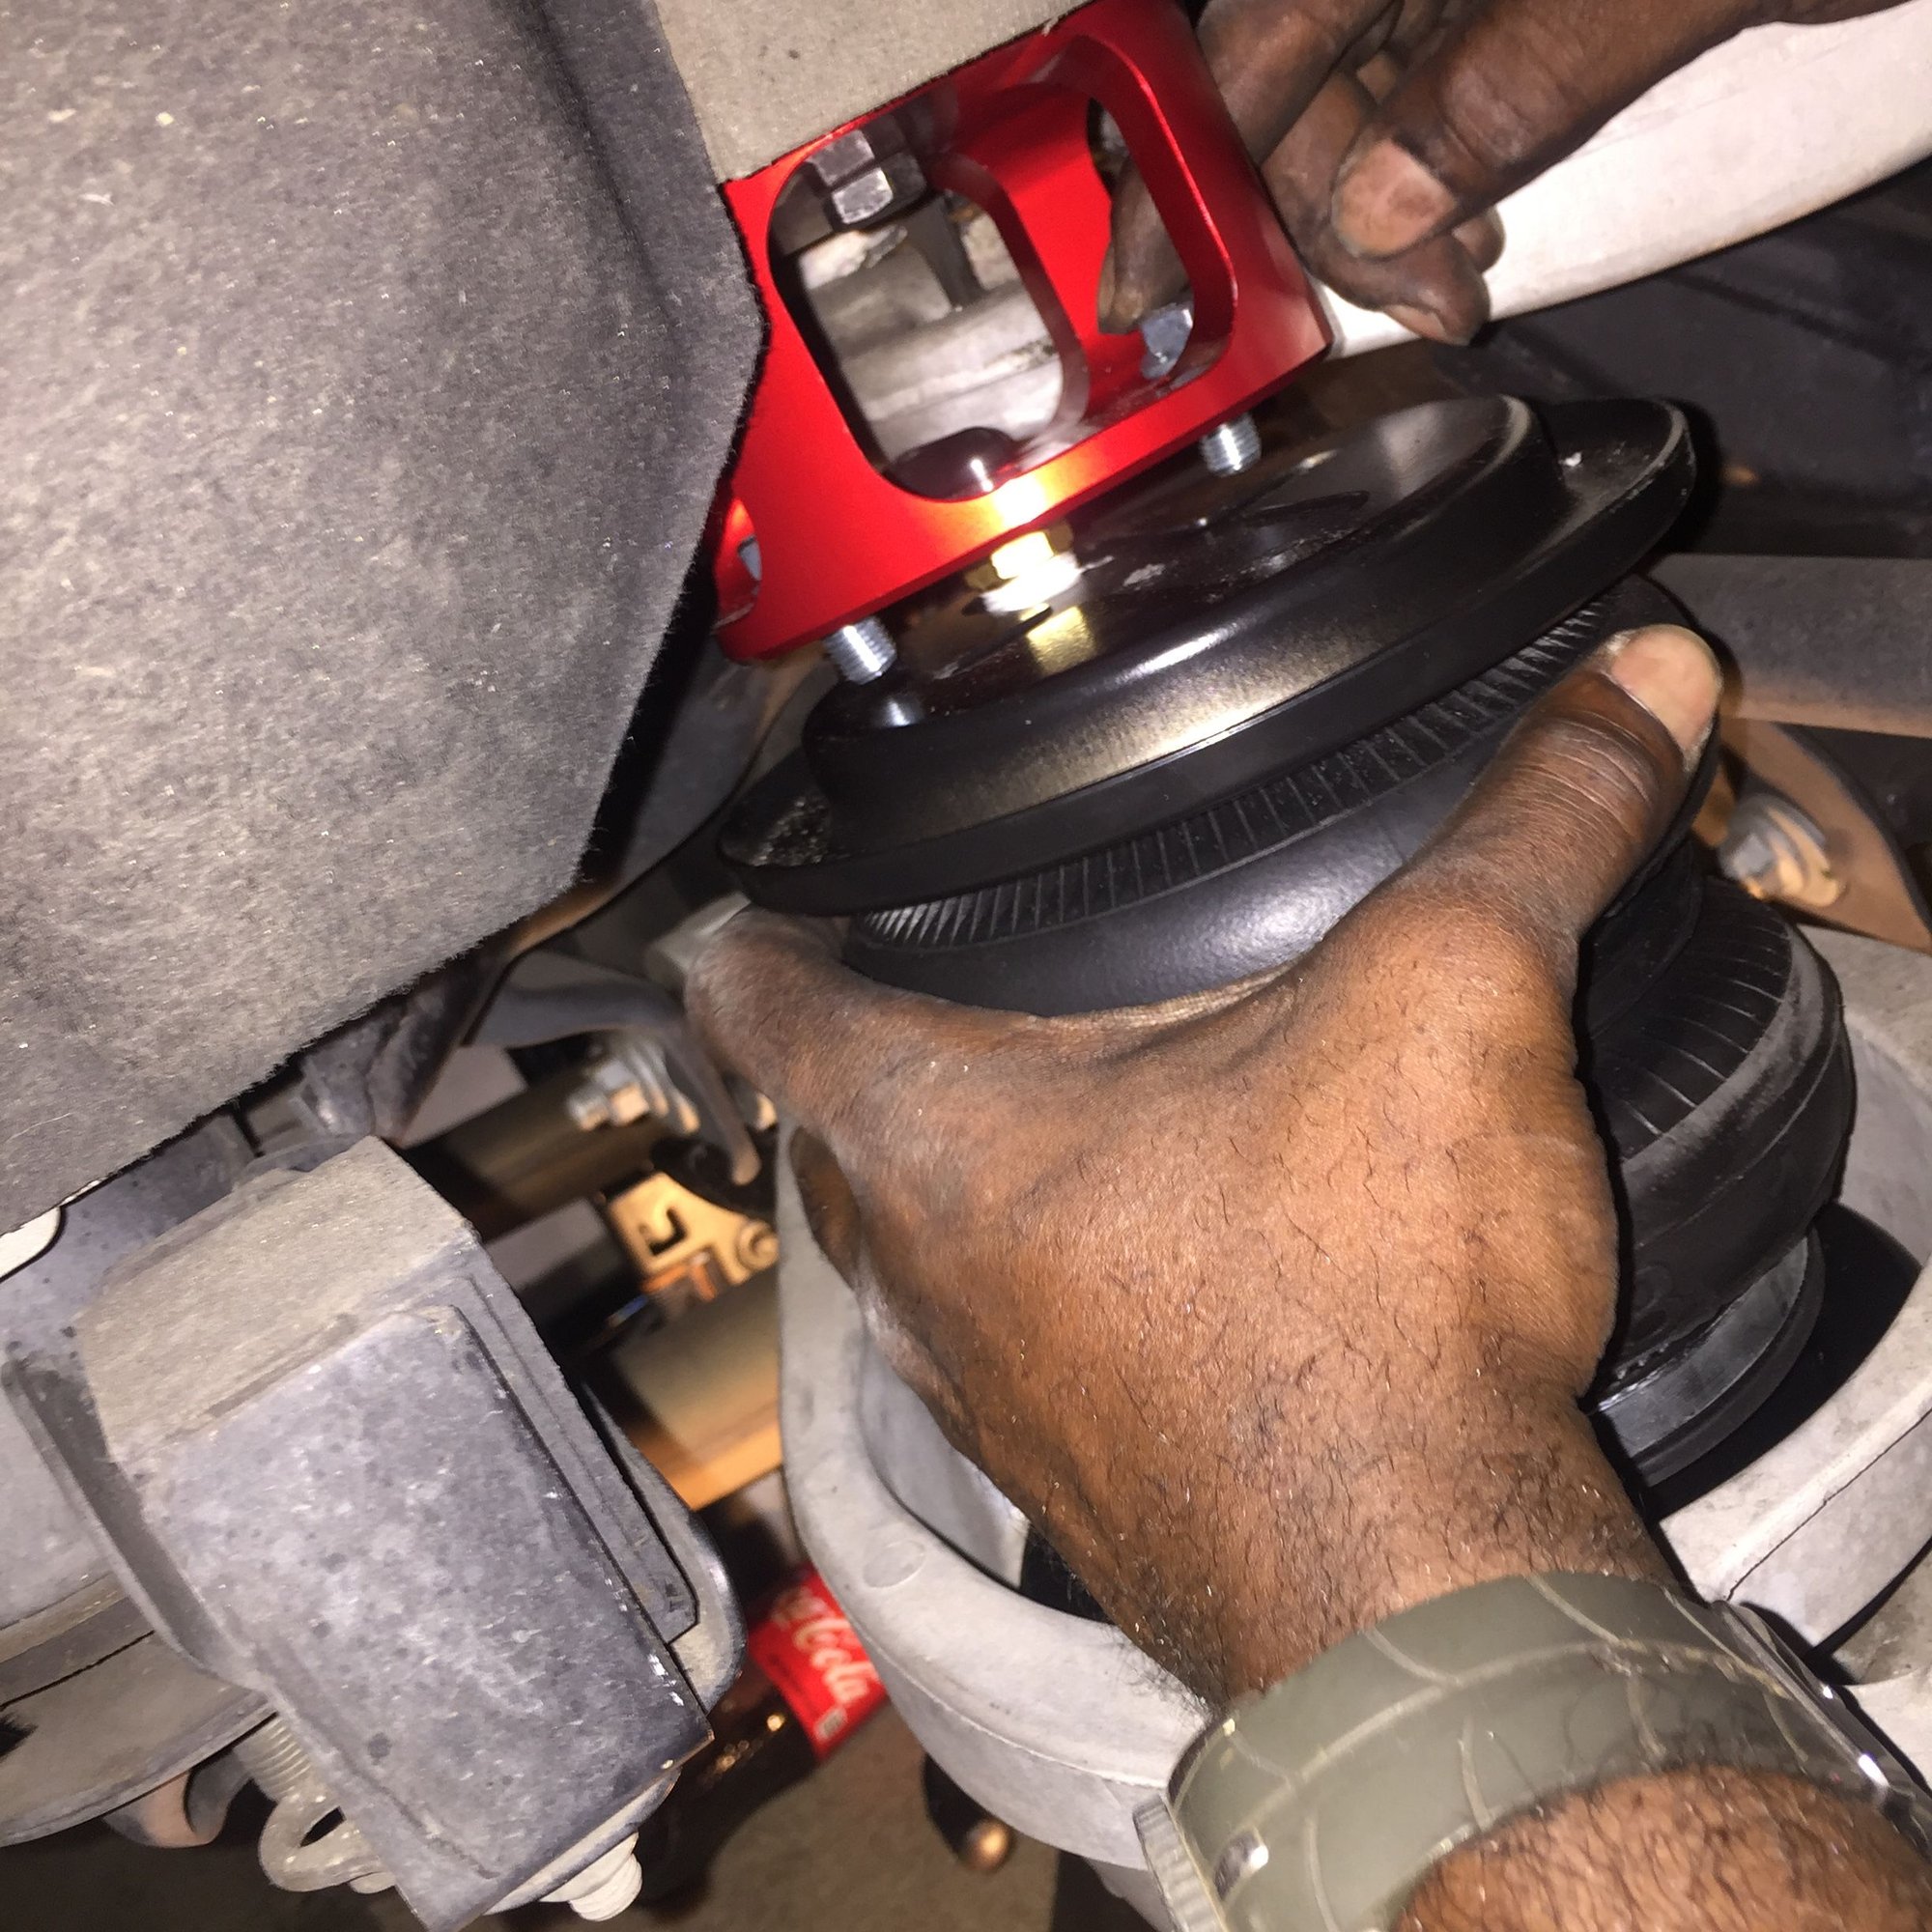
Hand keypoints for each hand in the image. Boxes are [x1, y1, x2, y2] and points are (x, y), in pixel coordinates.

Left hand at [693, 627, 1717, 1703]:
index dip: (745, 921)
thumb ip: (1535, 822)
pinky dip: (1049, 1279)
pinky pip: (1011, 1342)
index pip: (757, 993)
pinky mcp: (1073, 1470)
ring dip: (958, 1171)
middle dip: (861, 1043)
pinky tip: (1155, 1253)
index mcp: (936, 1132)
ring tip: (1033, 1094)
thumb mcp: (1453, 1007)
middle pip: (828, 1125)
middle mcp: (920, 1272)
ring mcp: (983, 1390)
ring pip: (916, 1245)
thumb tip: (1635, 685)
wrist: (1420, 1605)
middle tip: (920, 965)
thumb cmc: (1372, 1327)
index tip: (753, 888)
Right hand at [1104, 0, 1905, 342]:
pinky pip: (1446, 73)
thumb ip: (1514, 83)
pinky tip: (1472, 213)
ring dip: (1389, 197)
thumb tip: (1384, 201)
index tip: (1196, 286)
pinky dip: (1446, 156)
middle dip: (1329, 204)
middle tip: (1412, 302)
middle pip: (1301, 66)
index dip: (1217, 173)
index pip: (1262, 39)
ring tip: (1459, 274)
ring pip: (1368, 80)